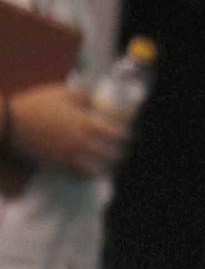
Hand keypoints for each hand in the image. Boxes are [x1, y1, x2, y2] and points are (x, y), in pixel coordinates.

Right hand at [5, 83, 127, 175]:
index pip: (119, 134)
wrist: (12, 124)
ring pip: (102, 169)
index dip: (127, 134)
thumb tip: (97, 101)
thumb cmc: (37, 105)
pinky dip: (92, 173)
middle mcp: (84, 143)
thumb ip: (84, 95)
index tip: (128, 134)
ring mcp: (74, 157)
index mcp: (87, 124)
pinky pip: (84, 176)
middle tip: (121, 150)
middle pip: (114, 155)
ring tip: (110, 162)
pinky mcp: (62, 166)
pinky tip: (93, 169)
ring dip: (108, 165)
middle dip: (121, 152)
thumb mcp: (61, 92)